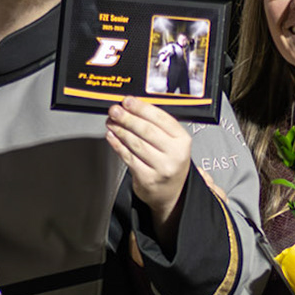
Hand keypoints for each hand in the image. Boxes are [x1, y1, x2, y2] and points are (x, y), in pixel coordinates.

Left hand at [106, 98, 193, 247]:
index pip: (161, 119)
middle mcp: (175, 154)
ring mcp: (162, 168)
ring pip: (136, 143)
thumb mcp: (173, 143)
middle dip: (128, 118)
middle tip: (115, 110)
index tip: (128, 101)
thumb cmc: (169, 163)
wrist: (171, 193)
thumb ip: (158, 126)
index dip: (142, 108)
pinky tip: (112, 137)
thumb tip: (133, 107)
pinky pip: (129, 157)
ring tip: (111, 122)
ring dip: (120, 130)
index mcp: (182, 140)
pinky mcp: (148, 178)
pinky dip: (118, 145)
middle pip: (147, 130)